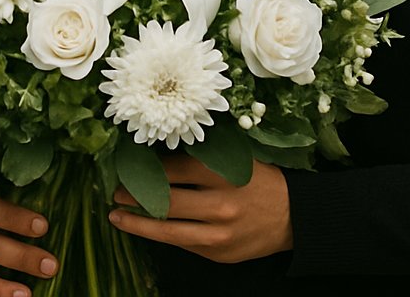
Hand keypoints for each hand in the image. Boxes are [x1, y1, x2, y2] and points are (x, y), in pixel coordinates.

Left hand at [108, 156, 291, 262]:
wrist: (293, 216)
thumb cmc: (259, 179)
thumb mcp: (235, 159)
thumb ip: (201, 158)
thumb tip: (158, 155)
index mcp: (222, 173)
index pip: (172, 169)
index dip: (146, 169)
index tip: (128, 166)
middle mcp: (218, 204)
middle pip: (165, 201)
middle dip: (134, 197)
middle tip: (115, 192)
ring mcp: (218, 233)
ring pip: (167, 230)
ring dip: (138, 224)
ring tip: (117, 217)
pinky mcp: (218, 254)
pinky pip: (182, 244)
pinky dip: (160, 236)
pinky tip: (146, 228)